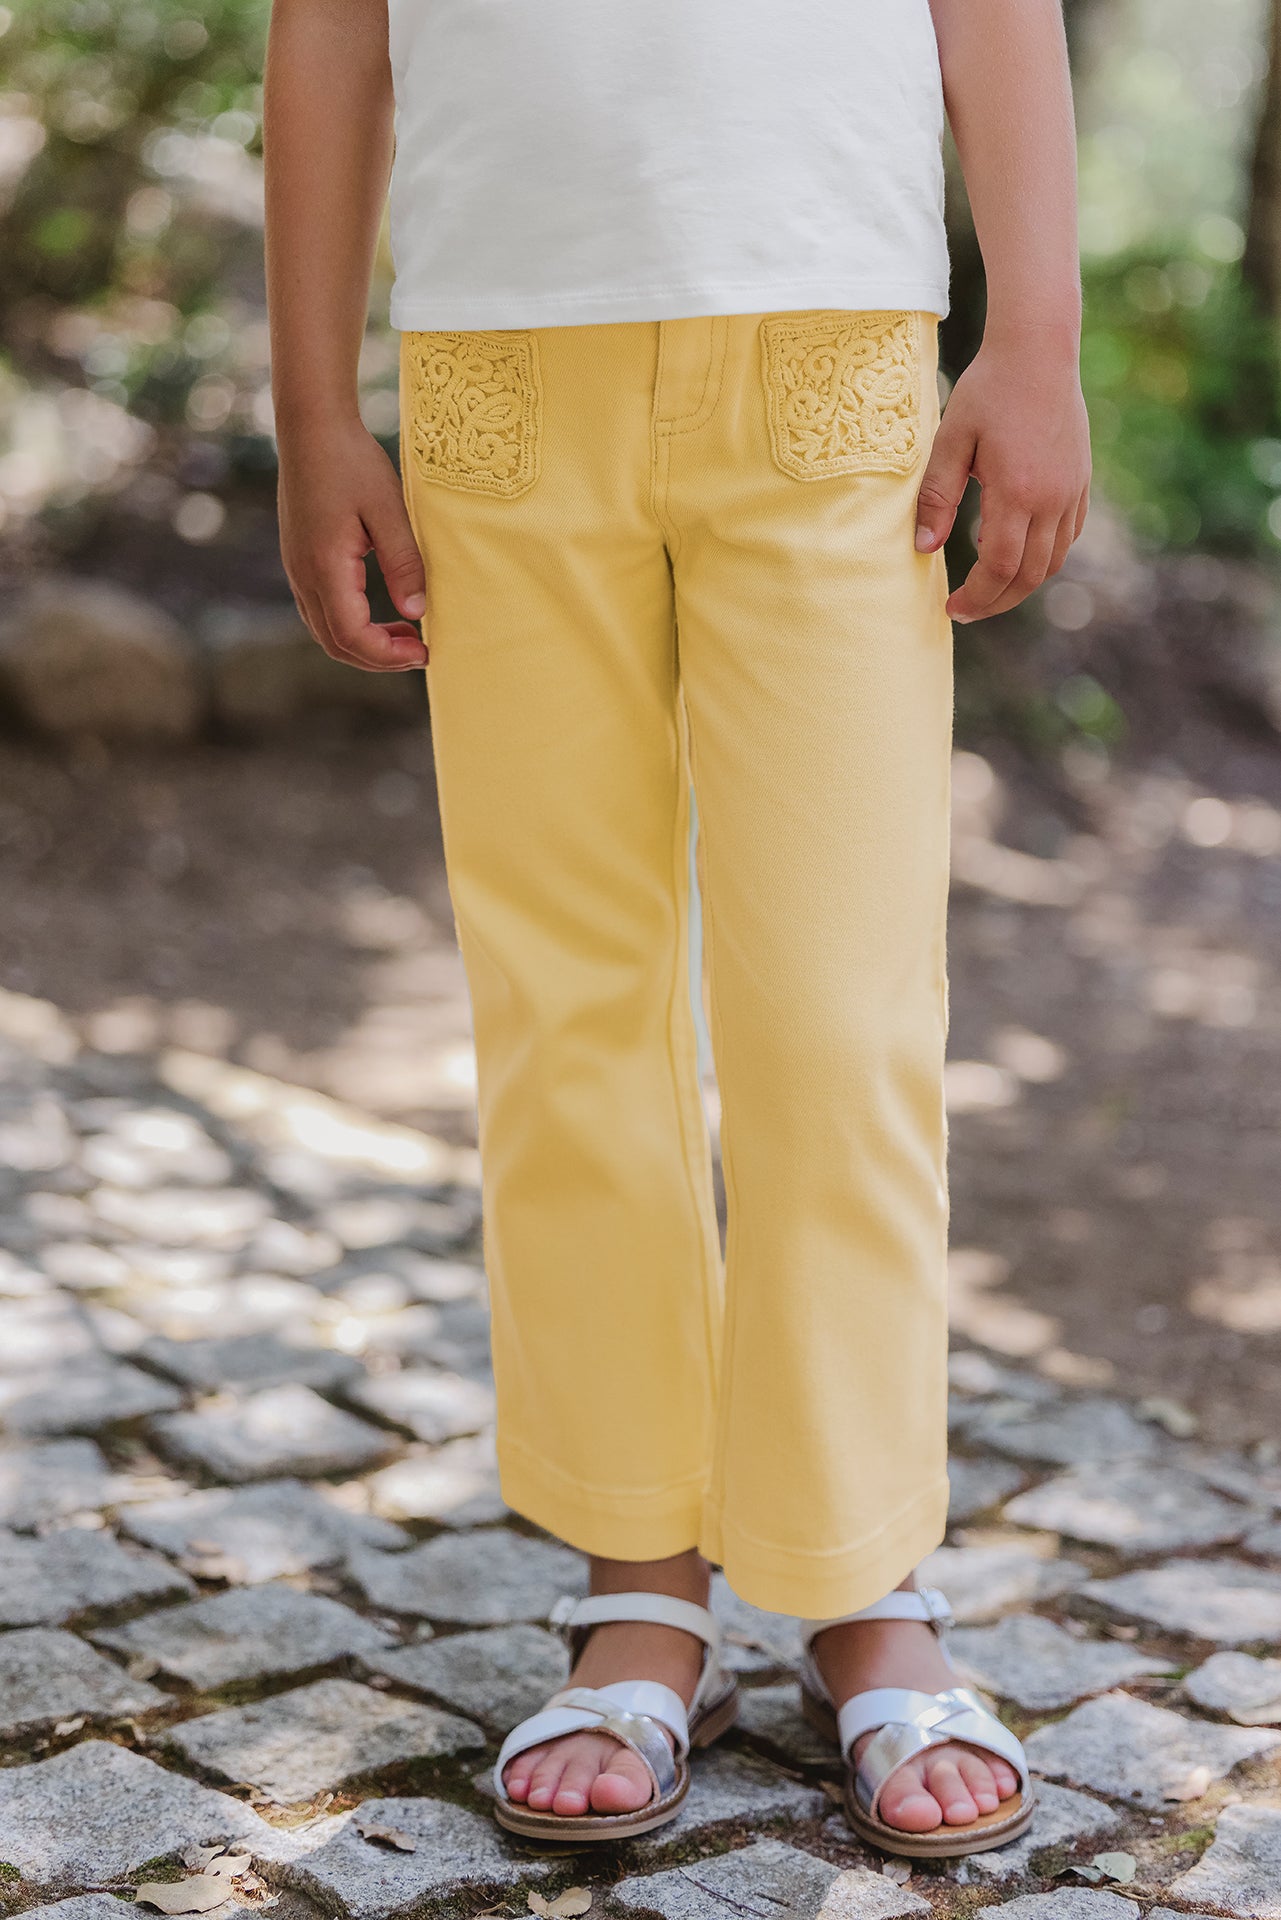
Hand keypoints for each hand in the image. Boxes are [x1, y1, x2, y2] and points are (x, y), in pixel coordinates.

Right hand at [277, 416, 427, 669]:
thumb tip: (416, 612)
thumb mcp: (388, 510)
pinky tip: (380, 613)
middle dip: (379, 658)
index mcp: (325, 567)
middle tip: (419, 651)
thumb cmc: (352, 462)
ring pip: (326, 632)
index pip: (352, 636)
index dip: (388, 655)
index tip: (424, 652)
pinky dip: (351, 625)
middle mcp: (303, 576)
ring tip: (405, 635)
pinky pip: (321, 611)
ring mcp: (297, 570)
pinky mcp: (299, 560)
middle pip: (336, 644)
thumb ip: (404, 564)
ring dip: (365, 644)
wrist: (311, 428)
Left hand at [914, 327, 1090, 623]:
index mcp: (1018, 491)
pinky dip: (1043, 557)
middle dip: (996, 601)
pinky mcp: (1081, 481)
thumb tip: (924, 548)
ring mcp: (1072, 491)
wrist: (1039, 350)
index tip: (951, 607)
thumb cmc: (988, 390)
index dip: (976, 597)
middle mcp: (1053, 498)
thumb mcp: (951, 440)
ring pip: (1053, 561)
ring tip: (988, 589)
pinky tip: (1017, 554)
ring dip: (1021, 584)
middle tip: (965, 610)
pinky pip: (1067, 536)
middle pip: (1030, 576)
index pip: (1000, 568)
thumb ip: (937, 497)